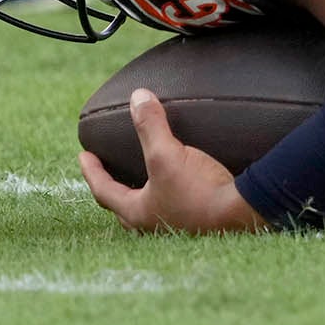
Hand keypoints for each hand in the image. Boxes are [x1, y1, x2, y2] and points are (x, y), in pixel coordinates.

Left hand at [79, 89, 267, 233]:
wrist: (241, 214)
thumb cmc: (198, 190)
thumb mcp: (168, 154)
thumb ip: (151, 126)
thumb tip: (137, 96)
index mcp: (137, 212)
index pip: (104, 190)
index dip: (91, 171)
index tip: (83, 156)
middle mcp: (151, 225)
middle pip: (123, 206)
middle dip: (114, 188)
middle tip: (109, 171)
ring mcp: (174, 228)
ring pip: (148, 210)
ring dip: (141, 195)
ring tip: (143, 178)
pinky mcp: (196, 223)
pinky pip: (172, 208)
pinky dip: (166, 197)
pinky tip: (179, 186)